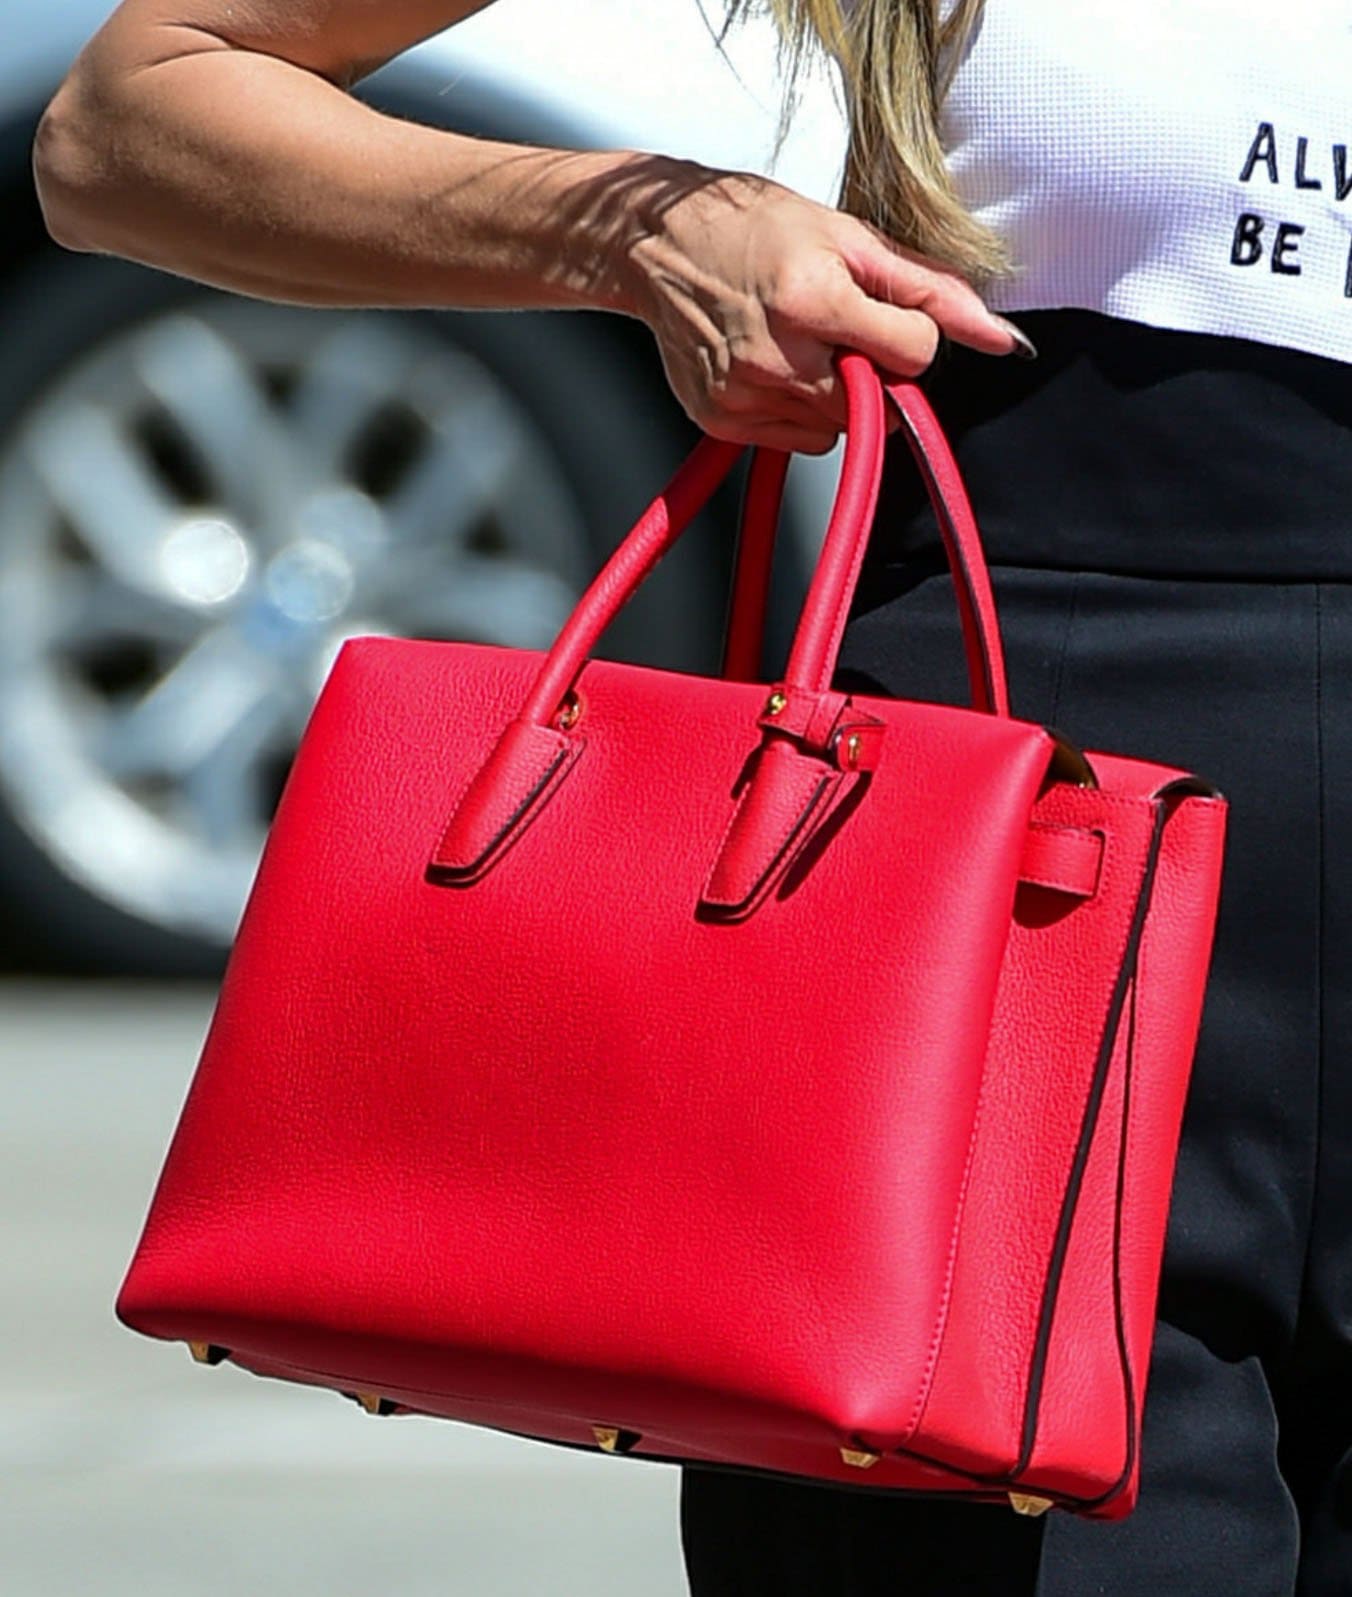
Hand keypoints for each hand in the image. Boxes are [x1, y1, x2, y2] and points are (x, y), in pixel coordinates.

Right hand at [620, 163, 1030, 453]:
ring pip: (840, 429)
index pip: (913, 354)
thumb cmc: (757, 229)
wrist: (660, 244)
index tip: (877, 309)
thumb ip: (931, 290)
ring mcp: (746, 395)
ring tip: (800, 343)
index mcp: (813, 300)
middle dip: (872, 369)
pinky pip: (801, 441)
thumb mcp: (850, 238)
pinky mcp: (723, 419)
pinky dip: (800, 411)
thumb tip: (1002, 339)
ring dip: (837, 394)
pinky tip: (774, 366)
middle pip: (878, 401)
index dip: (908, 333)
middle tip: (836, 327)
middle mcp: (777, 357)